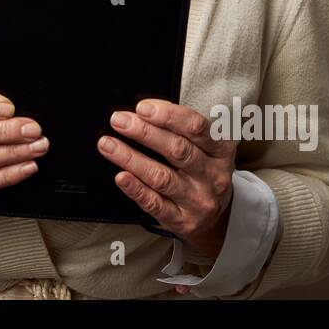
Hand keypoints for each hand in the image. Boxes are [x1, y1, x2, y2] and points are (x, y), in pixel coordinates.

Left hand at [97, 99, 236, 293]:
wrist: (215, 219)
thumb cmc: (201, 172)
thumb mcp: (204, 148)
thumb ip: (179, 129)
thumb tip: (142, 112)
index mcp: (220, 151)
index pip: (196, 127)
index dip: (168, 115)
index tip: (142, 107)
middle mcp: (213, 175)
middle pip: (177, 150)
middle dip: (144, 132)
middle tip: (119, 121)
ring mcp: (198, 200)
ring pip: (162, 177)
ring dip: (131, 158)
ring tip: (108, 144)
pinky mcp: (182, 220)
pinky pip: (155, 204)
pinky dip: (136, 189)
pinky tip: (121, 177)